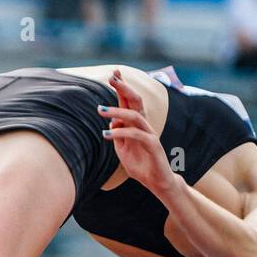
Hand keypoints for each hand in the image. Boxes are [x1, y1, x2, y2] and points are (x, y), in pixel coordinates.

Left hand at [98, 69, 177, 197]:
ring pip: (135, 115)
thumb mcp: (123, 149)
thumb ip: (118, 134)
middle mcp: (145, 125)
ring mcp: (150, 134)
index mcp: (137, 124)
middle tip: (111, 78)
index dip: (122, 87)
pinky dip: (121, 132)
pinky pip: (136, 134)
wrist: (157, 183)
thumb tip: (111, 120)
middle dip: (124, 88)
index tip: (113, 74)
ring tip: (100, 110)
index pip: (129, 102)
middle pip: (136, 101)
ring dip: (117, 111)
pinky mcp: (153, 145)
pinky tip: (106, 134)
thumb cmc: (140, 165)